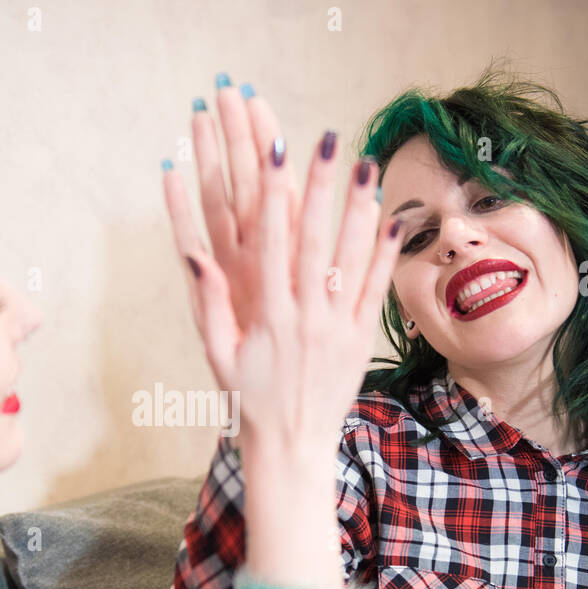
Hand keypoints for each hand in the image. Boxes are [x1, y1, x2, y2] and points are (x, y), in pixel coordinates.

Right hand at [162, 87, 403, 456]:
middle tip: (328, 140)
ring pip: (352, 257)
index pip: (272, 244)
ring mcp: (339, 327)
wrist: (291, 448)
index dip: (275, 195)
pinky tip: (392, 215)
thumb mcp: (217, 353)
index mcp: (268, 317)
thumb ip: (210, 302)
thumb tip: (195, 254)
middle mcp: (307, 317)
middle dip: (321, 186)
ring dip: (359, 207)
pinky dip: (385, 252)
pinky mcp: (363, 339)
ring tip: (366, 163)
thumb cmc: (248, 399)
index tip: (277, 153)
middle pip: (316, 239)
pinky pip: (376, 289)